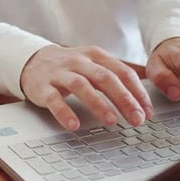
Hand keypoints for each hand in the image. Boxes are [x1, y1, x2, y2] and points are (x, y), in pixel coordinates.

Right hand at [20, 45, 152, 130]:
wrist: (32, 60)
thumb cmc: (69, 67)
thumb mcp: (93, 63)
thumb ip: (114, 74)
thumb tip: (144, 91)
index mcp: (95, 56)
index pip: (122, 72)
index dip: (137, 92)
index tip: (147, 111)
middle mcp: (79, 62)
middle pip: (105, 78)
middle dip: (124, 99)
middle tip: (137, 119)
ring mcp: (60, 74)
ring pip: (81, 86)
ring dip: (98, 104)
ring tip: (111, 121)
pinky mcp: (43, 87)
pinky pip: (54, 99)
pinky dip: (64, 112)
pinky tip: (73, 125)